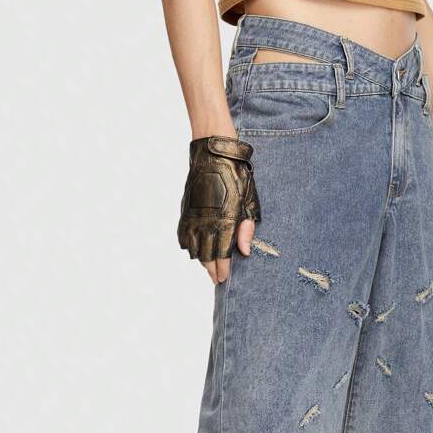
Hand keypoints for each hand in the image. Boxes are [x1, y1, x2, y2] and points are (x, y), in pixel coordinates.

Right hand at [177, 136, 260, 283]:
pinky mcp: (185, 211)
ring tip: (208, 265)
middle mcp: (206, 224)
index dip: (222, 270)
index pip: (221, 256)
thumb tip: (245, 252)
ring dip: (201, 259)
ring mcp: (193, 218)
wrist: (213, 154)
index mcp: (225, 223)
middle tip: (216, 278)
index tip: (223, 278)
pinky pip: (183, 236)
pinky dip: (188, 246)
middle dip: (211, 270)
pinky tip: (194, 249)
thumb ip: (246, 229)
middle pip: (206, 257)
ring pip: (193, 249)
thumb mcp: (249, 202)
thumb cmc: (237, 176)